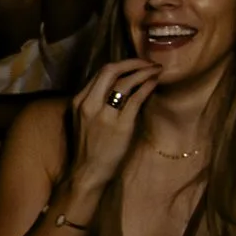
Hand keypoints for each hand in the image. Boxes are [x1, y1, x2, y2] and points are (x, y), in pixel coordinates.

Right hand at [67, 59, 160, 189]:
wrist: (87, 173)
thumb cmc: (88, 148)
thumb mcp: (84, 120)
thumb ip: (96, 102)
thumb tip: (120, 85)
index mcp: (78, 101)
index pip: (100, 73)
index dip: (122, 64)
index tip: (136, 64)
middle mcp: (88, 104)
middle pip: (110, 70)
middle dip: (133, 62)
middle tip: (149, 62)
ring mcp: (104, 115)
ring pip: (124, 82)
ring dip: (144, 72)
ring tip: (156, 70)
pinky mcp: (119, 126)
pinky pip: (136, 98)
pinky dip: (147, 87)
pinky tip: (154, 83)